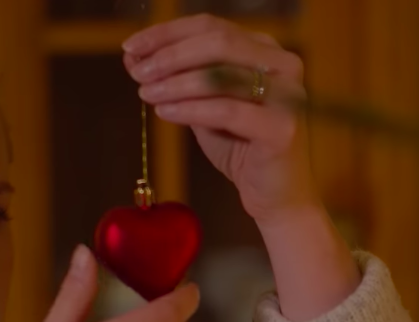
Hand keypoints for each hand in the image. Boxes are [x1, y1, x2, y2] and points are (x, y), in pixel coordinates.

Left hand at [123, 14, 316, 223]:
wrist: (275, 197)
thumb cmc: (242, 149)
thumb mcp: (205, 106)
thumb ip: (179, 79)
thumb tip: (134, 56)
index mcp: (266, 51)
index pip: (211, 27)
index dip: (167, 33)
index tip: (131, 47)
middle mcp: (283, 65)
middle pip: (217, 42)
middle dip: (170, 55)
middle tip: (139, 72)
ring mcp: (287, 96)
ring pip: (220, 74)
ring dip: (175, 82)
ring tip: (147, 93)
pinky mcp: (282, 128)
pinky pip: (226, 110)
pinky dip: (190, 109)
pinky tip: (165, 112)